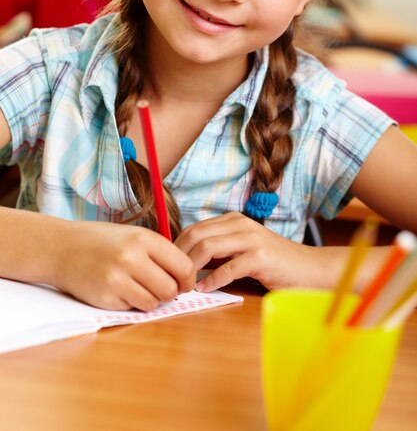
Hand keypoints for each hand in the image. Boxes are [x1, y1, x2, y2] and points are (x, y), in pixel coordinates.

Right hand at [56, 221, 195, 310]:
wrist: (62, 248)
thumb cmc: (104, 241)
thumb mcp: (134, 235)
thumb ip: (160, 253)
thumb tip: (187, 279)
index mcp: (144, 238)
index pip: (184, 266)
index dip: (188, 279)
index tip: (184, 283)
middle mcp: (131, 257)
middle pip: (171, 289)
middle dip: (170, 292)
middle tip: (161, 287)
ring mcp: (117, 279)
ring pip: (154, 302)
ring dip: (151, 299)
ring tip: (139, 286)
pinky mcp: (105, 298)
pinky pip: (134, 308)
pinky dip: (132, 303)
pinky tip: (121, 289)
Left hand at [175, 212, 314, 291]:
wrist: (311, 269)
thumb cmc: (275, 262)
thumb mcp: (243, 248)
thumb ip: (219, 250)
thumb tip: (186, 261)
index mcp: (233, 220)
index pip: (193, 228)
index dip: (176, 247)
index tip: (167, 267)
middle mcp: (240, 224)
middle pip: (196, 235)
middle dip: (178, 257)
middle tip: (171, 278)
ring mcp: (251, 239)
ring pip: (208, 248)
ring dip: (191, 269)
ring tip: (184, 285)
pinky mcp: (260, 257)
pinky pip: (228, 268)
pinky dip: (212, 280)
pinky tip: (205, 290)